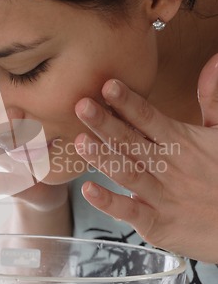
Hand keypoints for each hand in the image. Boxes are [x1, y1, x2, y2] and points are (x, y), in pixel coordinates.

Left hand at [74, 54, 217, 262]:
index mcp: (180, 142)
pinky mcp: (157, 223)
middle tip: (81, 106)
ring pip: (128, 173)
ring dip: (103, 158)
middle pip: (131, 142)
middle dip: (106, 124)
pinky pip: (130, 211)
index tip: (108, 85)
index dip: (128, 102)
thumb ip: (211, 99)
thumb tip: (214, 60)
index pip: (149, 117)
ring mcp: (161, 195)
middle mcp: (167, 166)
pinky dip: (110, 203)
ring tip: (79, 142)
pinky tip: (88, 190)